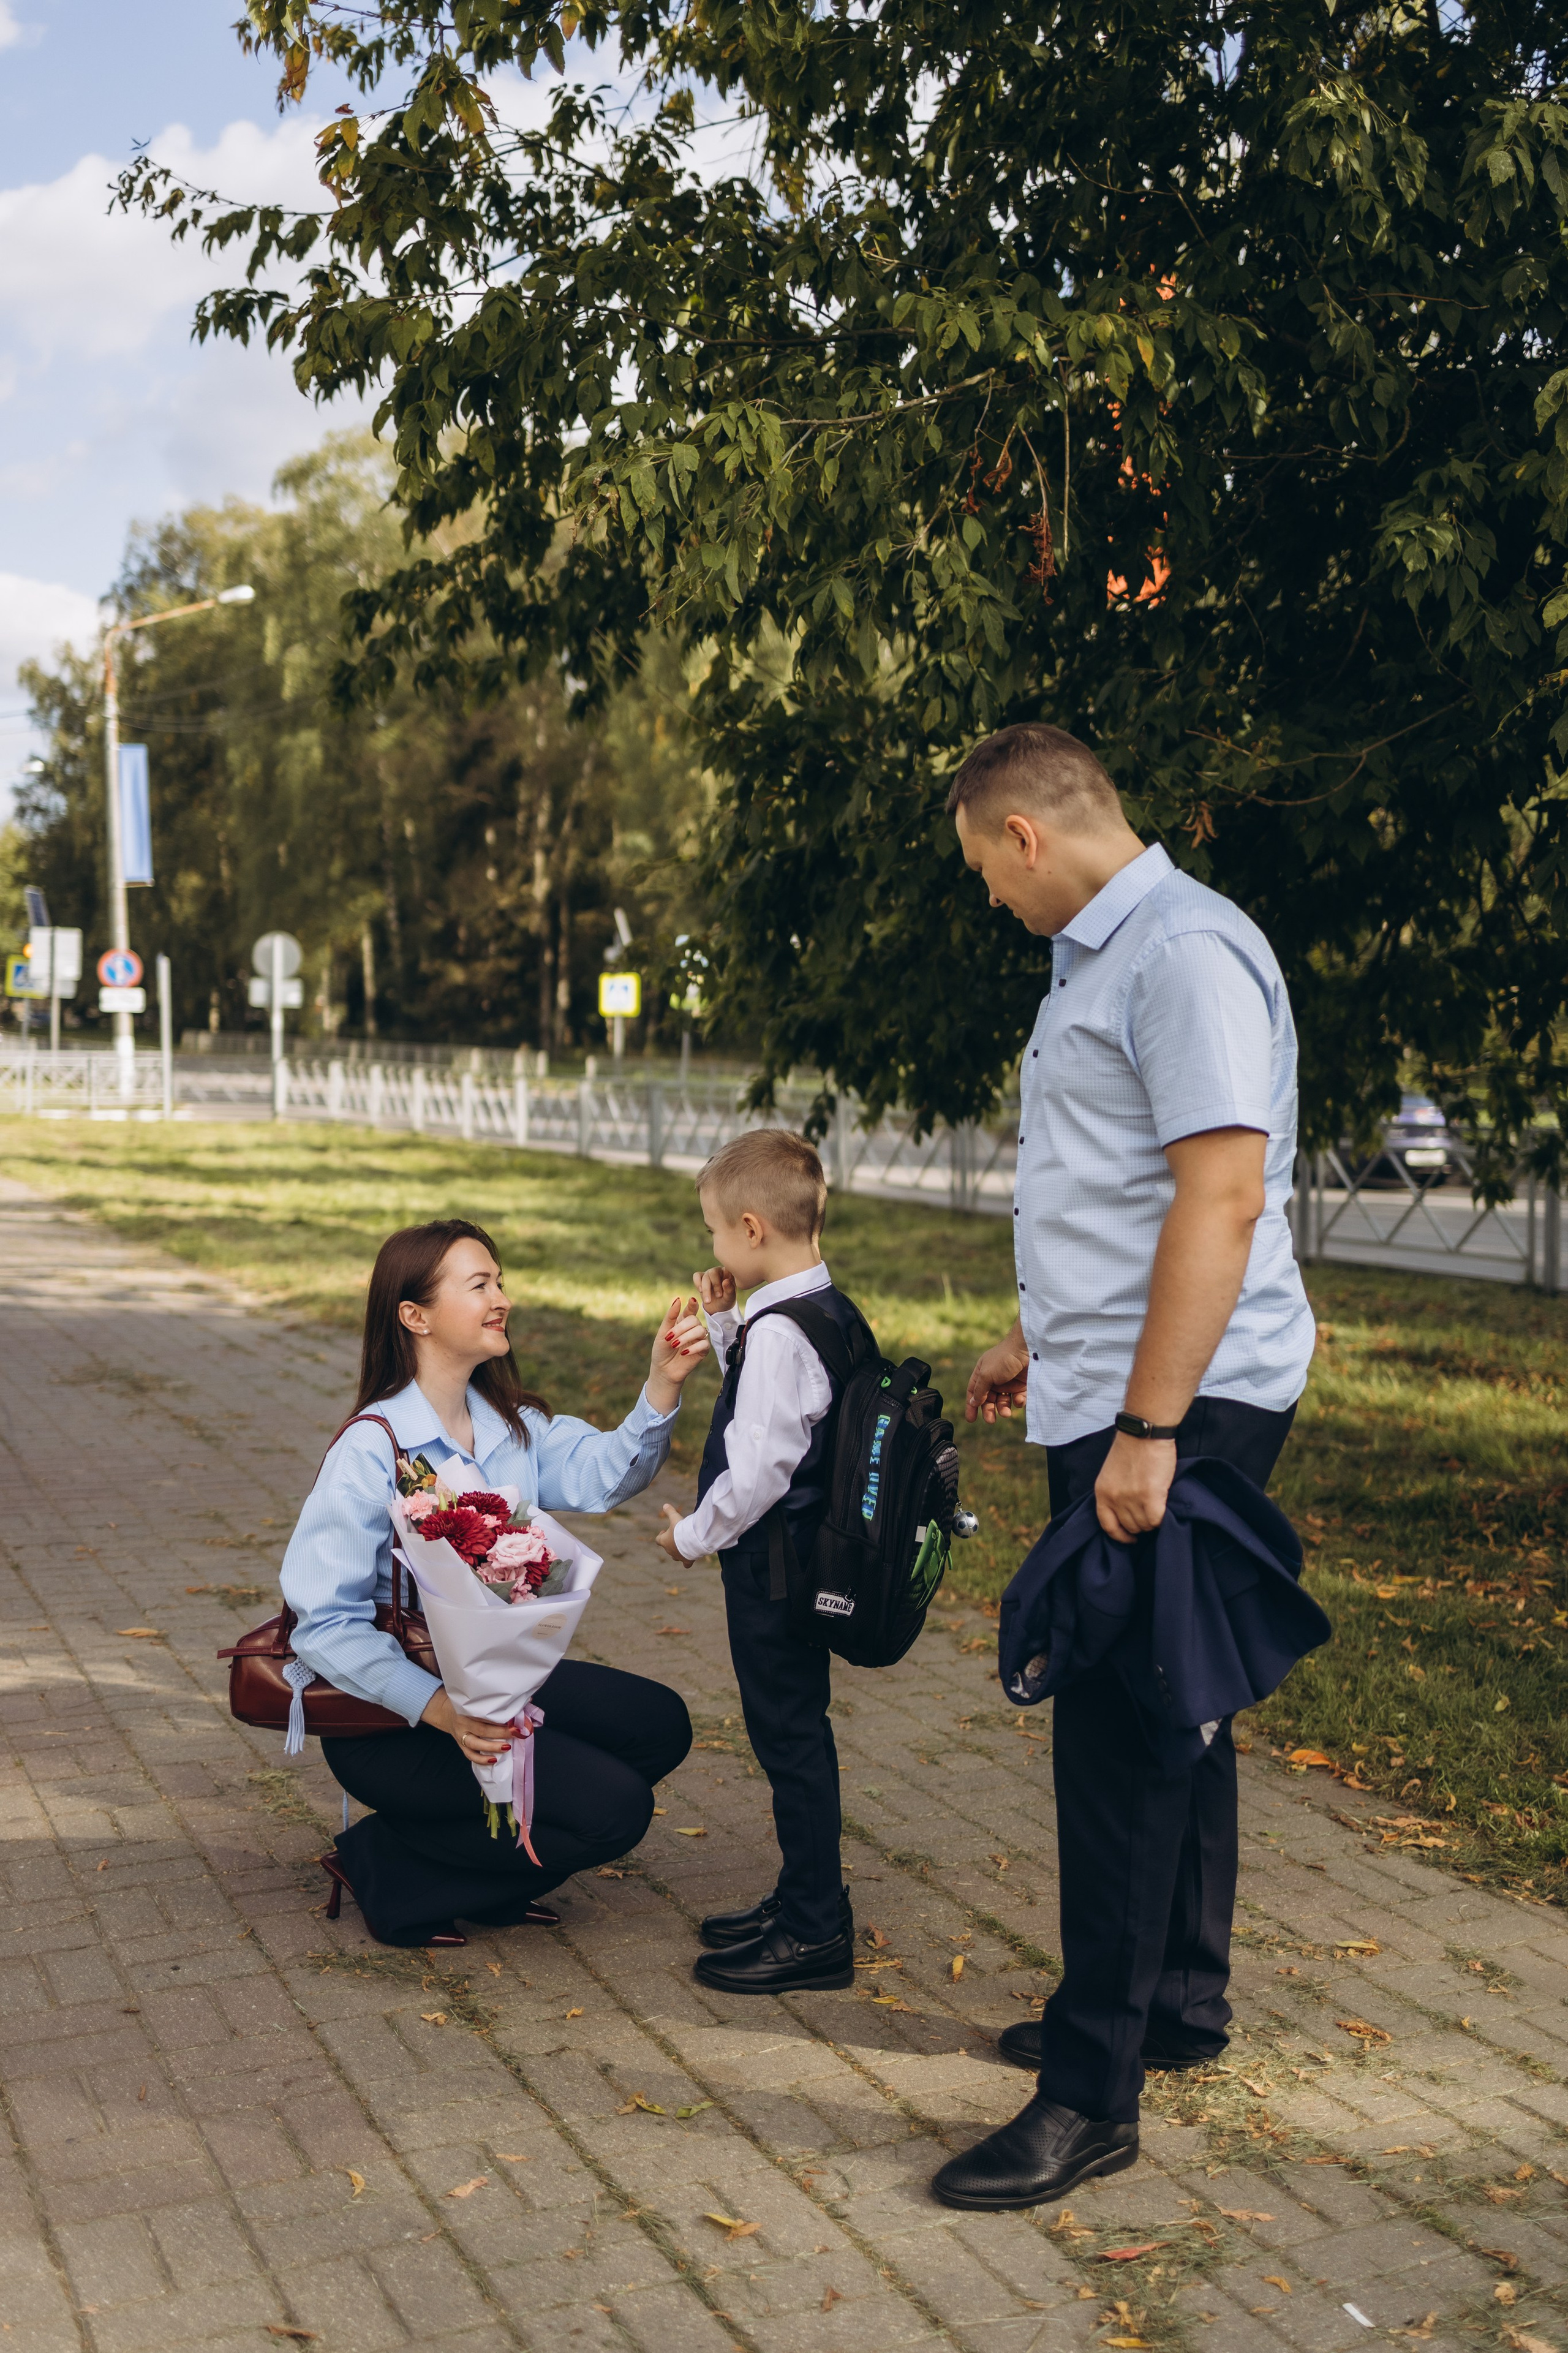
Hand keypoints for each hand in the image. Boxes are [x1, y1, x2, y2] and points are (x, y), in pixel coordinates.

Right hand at [421, 1687, 511, 1765]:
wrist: (445, 1712)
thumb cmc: (466, 1706)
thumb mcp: (475, 1700)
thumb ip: (493, 1703)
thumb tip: (523, 1703)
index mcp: (467, 1709)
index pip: (484, 1714)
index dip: (500, 1718)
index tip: (514, 1720)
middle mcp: (463, 1723)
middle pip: (482, 1730)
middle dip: (500, 1733)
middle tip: (515, 1733)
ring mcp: (461, 1736)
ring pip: (475, 1744)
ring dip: (492, 1747)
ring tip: (506, 1747)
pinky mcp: (461, 1745)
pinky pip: (470, 1755)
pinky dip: (481, 1760)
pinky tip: (493, 1760)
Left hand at [646, 1294, 709, 1412]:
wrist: (663, 1370)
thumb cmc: (661, 1351)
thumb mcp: (662, 1332)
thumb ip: (670, 1317)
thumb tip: (677, 1299)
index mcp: (682, 1322)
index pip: (690, 1310)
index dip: (692, 1305)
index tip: (691, 1301)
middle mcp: (692, 1329)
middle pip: (695, 1320)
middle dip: (682, 1327)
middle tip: (670, 1337)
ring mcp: (698, 1340)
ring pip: (700, 1330)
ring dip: (686, 1337)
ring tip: (674, 1345)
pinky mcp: (703, 1351)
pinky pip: (704, 1344)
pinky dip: (694, 1347)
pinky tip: (684, 1353)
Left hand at [654, 1501, 687, 1560]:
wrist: (692, 1540)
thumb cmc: (682, 1529)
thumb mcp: (675, 1517)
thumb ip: (670, 1511)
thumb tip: (665, 1505)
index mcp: (664, 1541)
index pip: (658, 1540)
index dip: (660, 1536)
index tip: (664, 1531)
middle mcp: (669, 1551)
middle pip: (667, 1548)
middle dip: (671, 1543)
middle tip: (677, 1536)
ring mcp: (678, 1557)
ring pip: (675, 1557)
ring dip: (678, 1552)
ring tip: (683, 1546)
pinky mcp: (687, 1561)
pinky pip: (686, 1564)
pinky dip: (687, 1561)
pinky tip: (690, 1559)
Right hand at [693, 1265, 736, 1315]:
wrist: (718, 1308)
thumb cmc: (726, 1300)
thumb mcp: (730, 1297)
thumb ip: (729, 1289)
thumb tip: (726, 1281)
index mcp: (728, 1273)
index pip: (726, 1269)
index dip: (724, 1280)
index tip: (724, 1293)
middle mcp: (719, 1271)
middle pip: (713, 1272)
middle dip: (715, 1285)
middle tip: (718, 1296)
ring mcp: (709, 1273)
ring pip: (705, 1276)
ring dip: (706, 1289)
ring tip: (708, 1301)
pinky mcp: (701, 1277)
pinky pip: (696, 1276)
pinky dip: (697, 1283)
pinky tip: (700, 1291)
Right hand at [966, 1327, 1029, 1423]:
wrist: (1027, 1350)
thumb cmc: (1003, 1359)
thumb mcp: (986, 1374)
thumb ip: (979, 1390)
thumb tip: (973, 1402)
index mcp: (982, 1373)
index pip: (973, 1392)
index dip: (971, 1405)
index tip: (971, 1419)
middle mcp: (994, 1378)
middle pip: (988, 1400)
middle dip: (988, 1411)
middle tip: (991, 1420)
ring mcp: (1009, 1382)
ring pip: (1003, 1401)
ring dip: (1003, 1409)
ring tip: (1006, 1413)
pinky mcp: (1022, 1385)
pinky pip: (1017, 1398)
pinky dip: (1018, 1402)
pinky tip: (1019, 1399)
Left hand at [1094, 1432, 1177, 1542]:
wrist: (1144, 1432)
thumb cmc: (1132, 1448)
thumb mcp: (1112, 1473)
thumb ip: (1116, 1493)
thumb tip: (1127, 1513)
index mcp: (1102, 1492)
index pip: (1107, 1525)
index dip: (1120, 1536)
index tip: (1130, 1538)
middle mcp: (1114, 1499)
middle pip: (1130, 1527)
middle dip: (1141, 1524)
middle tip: (1150, 1514)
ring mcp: (1132, 1499)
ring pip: (1145, 1525)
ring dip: (1153, 1520)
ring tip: (1159, 1506)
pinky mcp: (1150, 1497)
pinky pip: (1157, 1520)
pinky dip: (1163, 1518)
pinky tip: (1165, 1507)